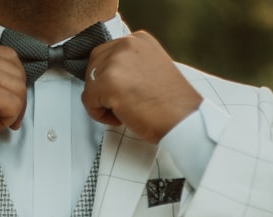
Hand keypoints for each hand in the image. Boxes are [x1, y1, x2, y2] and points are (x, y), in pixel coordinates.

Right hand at [0, 46, 26, 163]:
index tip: (6, 101)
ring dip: (11, 111)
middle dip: (16, 98)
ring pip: (19, 89)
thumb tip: (17, 81)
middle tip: (1, 116)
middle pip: (17, 72)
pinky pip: (15, 106)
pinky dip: (7, 121)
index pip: (9, 57)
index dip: (14, 81)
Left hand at [82, 32, 202, 143]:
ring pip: (90, 83)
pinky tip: (121, 117)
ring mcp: (116, 62)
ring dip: (102, 101)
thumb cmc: (172, 103)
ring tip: (125, 110)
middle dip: (103, 88)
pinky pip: (88, 101)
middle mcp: (126, 45)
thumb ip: (131, 65)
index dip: (110, 77)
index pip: (106, 53)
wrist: (184, 120)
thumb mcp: (152, 69)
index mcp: (138, 39)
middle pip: (94, 65)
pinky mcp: (109, 83)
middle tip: (122, 103)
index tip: (123, 91)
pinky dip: (99, 114)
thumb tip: (109, 75)